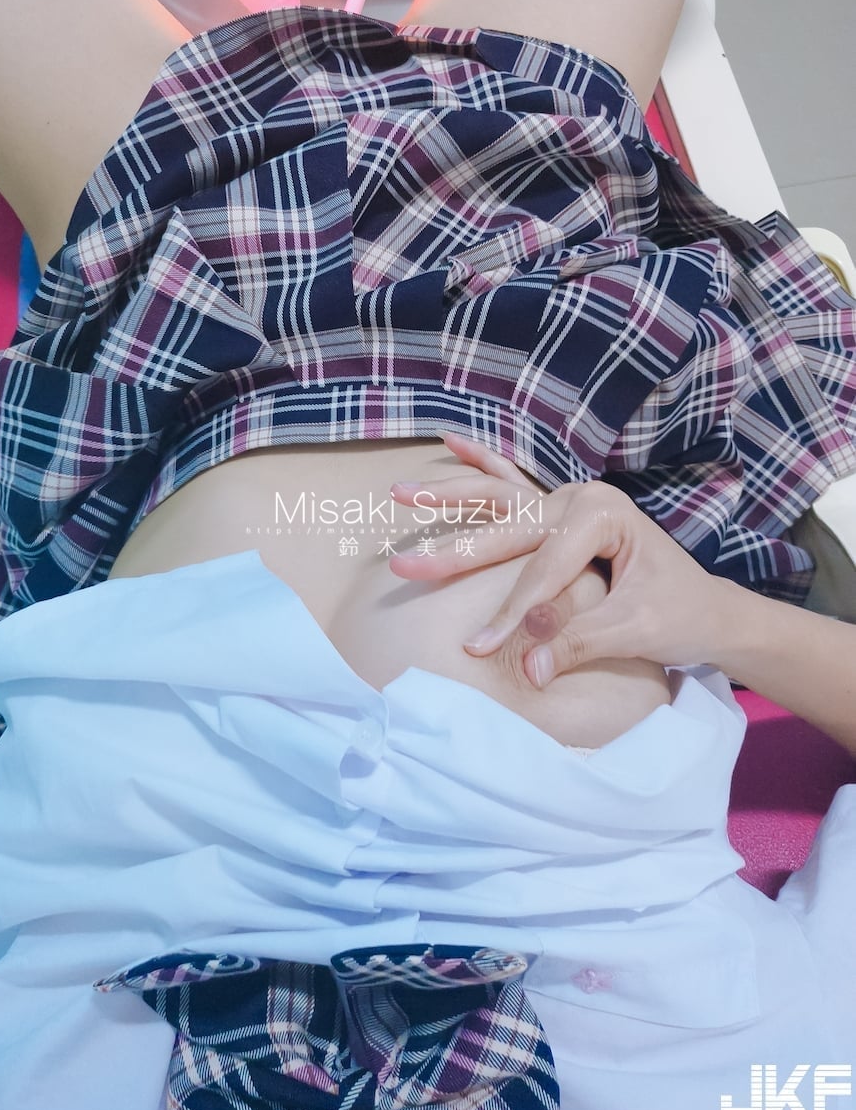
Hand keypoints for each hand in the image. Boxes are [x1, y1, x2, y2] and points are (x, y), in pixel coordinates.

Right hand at [390, 433, 731, 684]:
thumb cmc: (680, 614)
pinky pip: (513, 485)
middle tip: (402, 566)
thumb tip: (525, 669)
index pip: (544, 569)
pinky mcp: (561, 512)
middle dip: (454, 551)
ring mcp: (568, 500)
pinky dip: (482, 463)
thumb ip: (576, 643)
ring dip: (448, 495)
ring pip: (499, 498)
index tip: (477, 646)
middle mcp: (580, 497)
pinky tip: (450, 440)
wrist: (709, 607)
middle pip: (509, 529)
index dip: (510, 610)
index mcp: (604, 515)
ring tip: (399, 492)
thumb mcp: (634, 631)